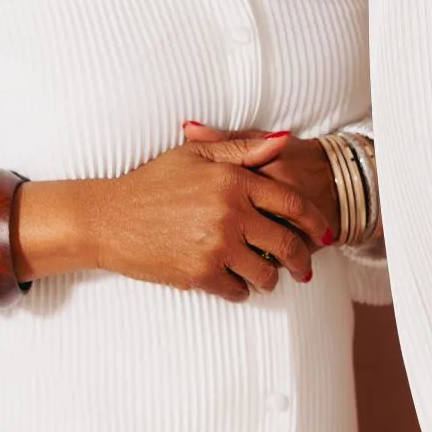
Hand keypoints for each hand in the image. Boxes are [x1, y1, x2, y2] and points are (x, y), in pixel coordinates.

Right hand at [76, 131, 328, 298]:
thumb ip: (243, 147)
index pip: (292, 203)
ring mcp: (215, 245)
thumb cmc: (151, 183)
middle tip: (304, 269)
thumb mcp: (195, 154)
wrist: (108, 218)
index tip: (323, 234)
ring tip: (267, 276)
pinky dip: (241, 290)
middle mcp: (230, 213)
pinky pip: (237, 290)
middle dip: (302, 261)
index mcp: (233, 180)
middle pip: (286, 244)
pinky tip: (236, 283)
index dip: (314, 222)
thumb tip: (285, 140)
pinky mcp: (199, 274)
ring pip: (265, 273)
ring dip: (271, 278)